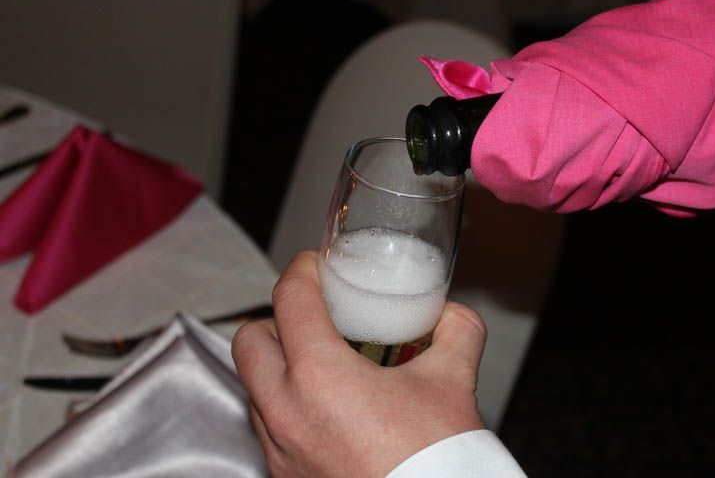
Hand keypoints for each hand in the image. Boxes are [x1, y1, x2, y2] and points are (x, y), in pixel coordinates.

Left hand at [231, 250, 486, 477]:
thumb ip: (456, 331)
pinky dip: (287, 408)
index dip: (301, 270)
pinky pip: (270, 431)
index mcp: (319, 377)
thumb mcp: (453, 381)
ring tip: (320, 363)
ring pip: (254, 390)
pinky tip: (327, 411)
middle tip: (311, 316)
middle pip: (249, 342)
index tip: (315, 266)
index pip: (288, 300)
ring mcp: (280, 451)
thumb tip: (451, 314)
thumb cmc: (434, 462)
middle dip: (274, 320)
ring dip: (278, 367)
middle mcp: (286, 414)